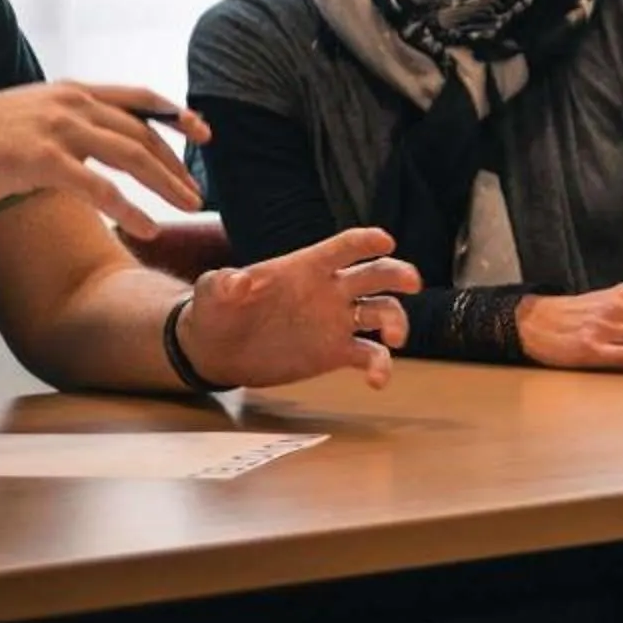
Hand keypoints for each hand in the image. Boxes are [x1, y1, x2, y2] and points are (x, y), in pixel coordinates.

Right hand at [0, 83, 206, 239]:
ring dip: (166, 184)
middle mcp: (72, 104)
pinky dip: (131, 210)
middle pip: (142, 133)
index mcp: (72, 91)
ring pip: (132, 156)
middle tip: (196, 190)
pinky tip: (149, 228)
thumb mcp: (33, 114)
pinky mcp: (44, 160)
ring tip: (190, 206)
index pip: (139, 97)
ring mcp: (59, 130)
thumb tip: (101, 138)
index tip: (203, 131)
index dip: (175, 114)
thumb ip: (70, 120)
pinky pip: (101, 189)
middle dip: (175, 163)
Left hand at [177, 228, 424, 390]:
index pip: (344, 247)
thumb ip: (222, 283)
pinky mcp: (336, 352)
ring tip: (393, 340)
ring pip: (382, 312)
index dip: (367, 241)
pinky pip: (369, 355)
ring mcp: (337, 322)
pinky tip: (377, 380)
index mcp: (307, 267)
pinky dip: (380, 366)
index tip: (386, 242)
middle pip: (376, 274)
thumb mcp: (211, 294)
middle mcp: (331, 290)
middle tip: (411, 282)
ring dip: (396, 321)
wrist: (216, 351)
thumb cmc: (216, 312)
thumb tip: (237, 280)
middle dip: (398, 274)